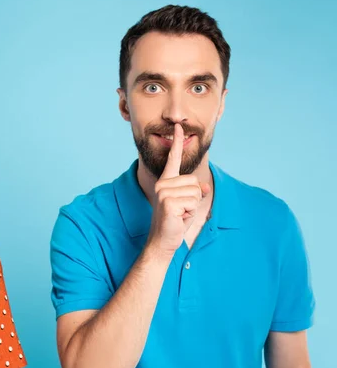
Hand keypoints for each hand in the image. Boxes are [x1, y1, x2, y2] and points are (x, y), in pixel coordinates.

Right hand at [146, 124, 209, 255]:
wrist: (163, 240)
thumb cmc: (175, 221)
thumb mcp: (189, 204)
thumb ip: (196, 192)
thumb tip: (205, 188)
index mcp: (166, 181)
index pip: (173, 159)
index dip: (177, 143)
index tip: (179, 127)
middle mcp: (162, 184)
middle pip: (195, 182)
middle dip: (194, 199)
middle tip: (181, 210)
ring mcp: (163, 192)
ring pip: (196, 192)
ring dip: (192, 206)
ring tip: (180, 214)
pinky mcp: (167, 202)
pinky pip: (193, 202)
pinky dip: (190, 212)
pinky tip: (179, 217)